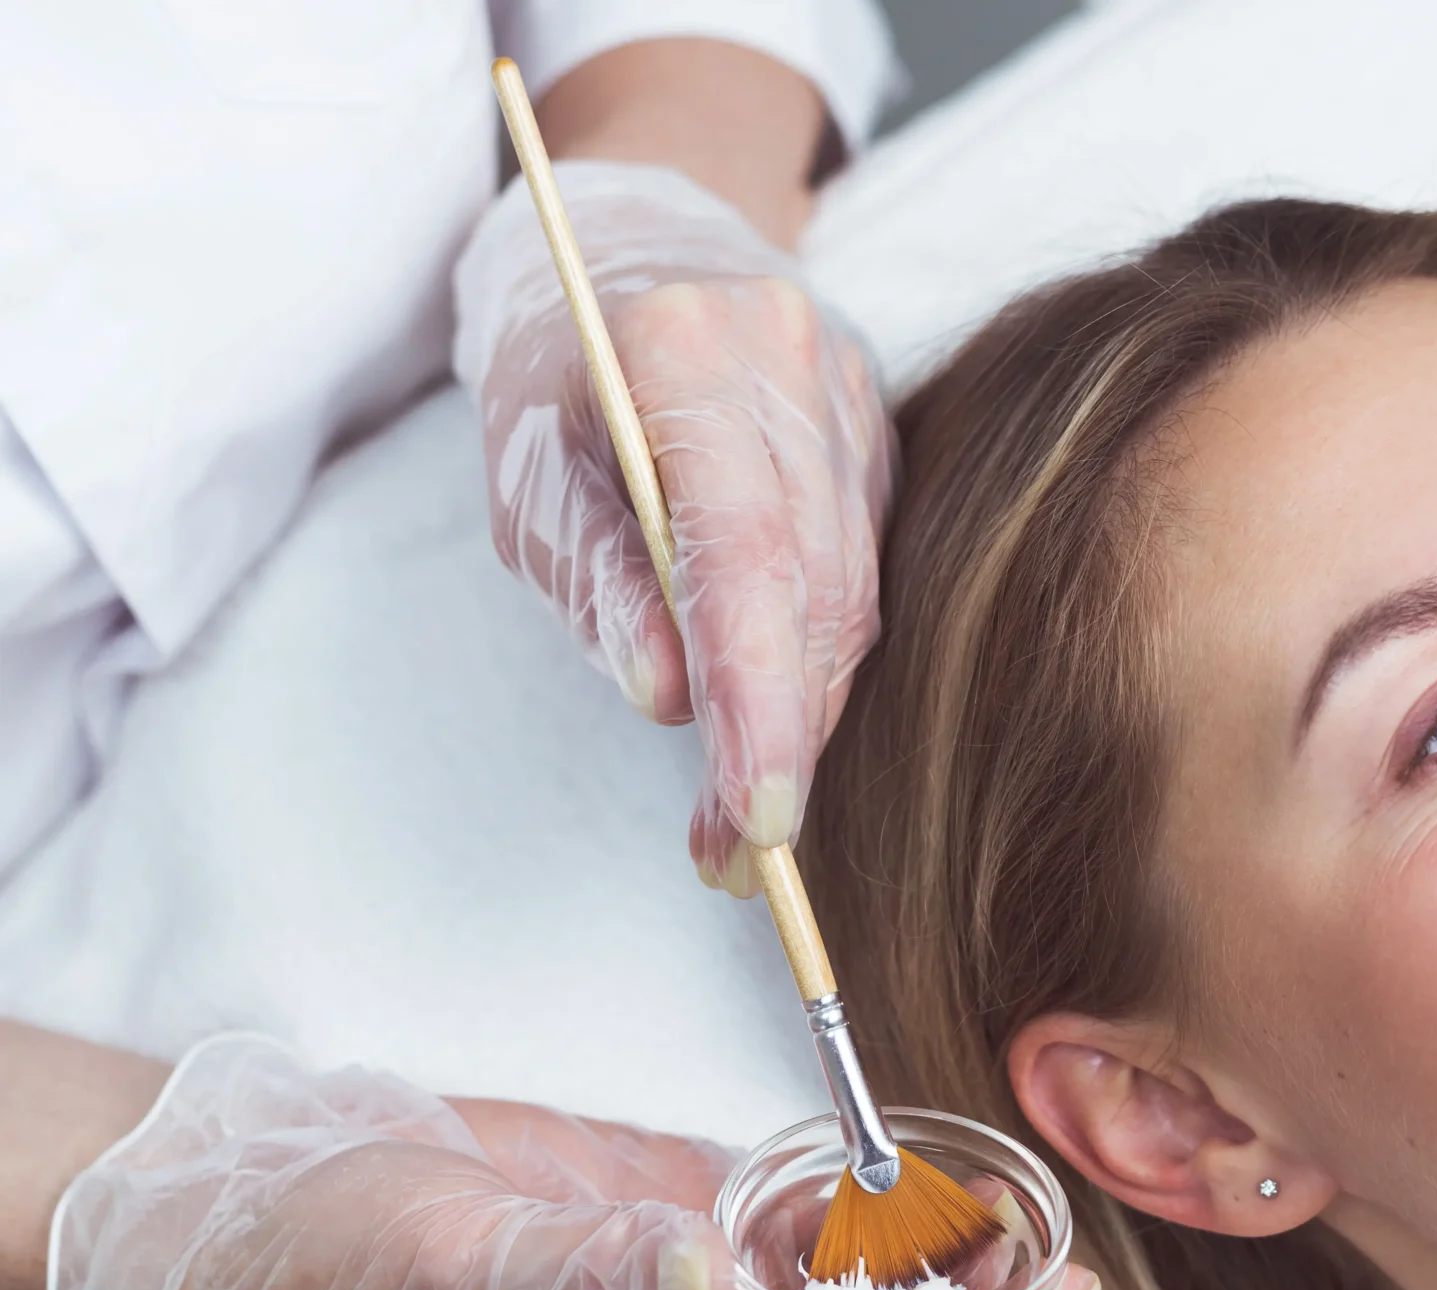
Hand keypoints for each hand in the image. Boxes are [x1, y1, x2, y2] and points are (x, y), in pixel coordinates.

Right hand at [49, 1036, 1097, 1289]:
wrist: (303, 1185)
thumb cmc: (357, 1263)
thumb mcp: (468, 1266)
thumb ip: (589, 1268)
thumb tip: (702, 1267)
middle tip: (1073, 1281)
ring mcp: (712, 1289)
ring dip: (953, 1275)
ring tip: (1033, 1215)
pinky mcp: (702, 1209)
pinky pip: (815, 1219)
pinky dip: (880, 1199)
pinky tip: (937, 1164)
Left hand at [453, 161, 893, 890]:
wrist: (631, 255)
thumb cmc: (554, 376)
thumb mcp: (527, 474)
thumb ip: (597, 579)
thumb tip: (667, 700)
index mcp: (686, 350)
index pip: (744, 552)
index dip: (760, 696)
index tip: (758, 816)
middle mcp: (791, 359)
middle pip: (817, 588)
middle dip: (782, 737)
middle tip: (736, 858)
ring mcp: (853, 391)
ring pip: (855, 594)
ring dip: (805, 720)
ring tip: (743, 822)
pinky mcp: (881, 431)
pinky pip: (866, 573)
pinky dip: (821, 664)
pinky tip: (778, 728)